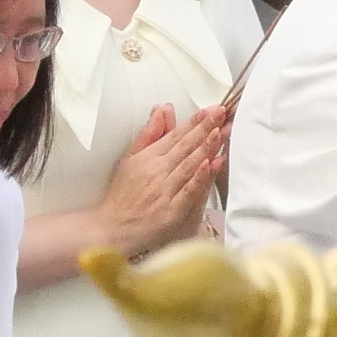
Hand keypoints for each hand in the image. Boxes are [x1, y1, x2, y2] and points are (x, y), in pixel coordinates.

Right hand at [95, 105, 229, 255]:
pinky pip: (189, 190)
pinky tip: (211, 164)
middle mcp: (158, 170)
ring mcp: (166, 190)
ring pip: (190, 165)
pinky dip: (199, 177)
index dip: (194, 121)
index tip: (210, 109)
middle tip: (223, 113)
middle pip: (186, 146)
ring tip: (222, 131)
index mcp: (149, 156)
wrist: (114, 227)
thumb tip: (162, 110)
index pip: (175, 134)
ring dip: (206, 147)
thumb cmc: (123, 194)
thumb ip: (149, 134)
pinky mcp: (172, 210)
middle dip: (206, 128)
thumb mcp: (130, 158)